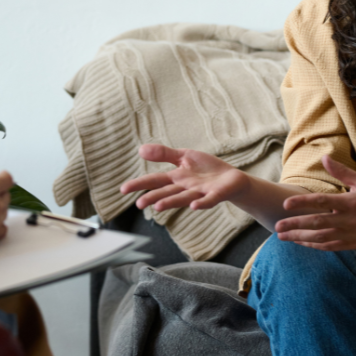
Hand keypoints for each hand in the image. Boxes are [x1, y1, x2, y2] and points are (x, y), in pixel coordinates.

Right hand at [119, 144, 247, 211]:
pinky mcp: (217, 194)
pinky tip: (193, 206)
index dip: (139, 184)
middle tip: (139, 205)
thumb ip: (164, 154)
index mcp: (177, 177)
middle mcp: (186, 187)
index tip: (123, 190)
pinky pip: (208, 200)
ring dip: (171, 202)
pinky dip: (201, 203)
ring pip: (184, 198)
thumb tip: (140, 149)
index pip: (155, 180)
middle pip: (167, 192)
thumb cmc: (206, 169)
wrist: (232, 179)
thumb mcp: (184, 156)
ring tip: (158, 207)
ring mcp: (201, 192)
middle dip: (153, 198)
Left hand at [274, 155, 355, 250]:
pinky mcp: (353, 244)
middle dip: (294, 225)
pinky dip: (314, 246)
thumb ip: (341, 172)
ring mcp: (350, 234)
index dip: (302, 203)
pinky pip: (330, 247)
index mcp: (349, 203)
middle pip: (316, 224)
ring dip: (300, 238)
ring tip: (283, 237)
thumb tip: (323, 157)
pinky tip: (301, 242)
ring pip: (320, 238)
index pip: (321, 202)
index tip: (285, 204)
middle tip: (276, 226)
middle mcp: (348, 220)